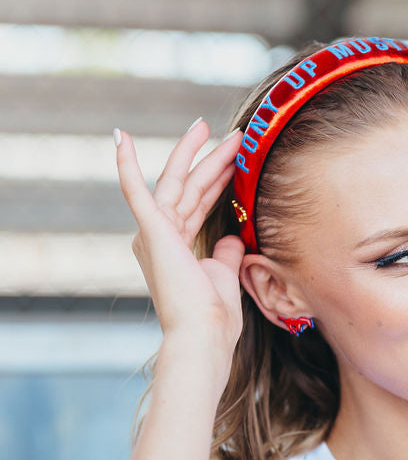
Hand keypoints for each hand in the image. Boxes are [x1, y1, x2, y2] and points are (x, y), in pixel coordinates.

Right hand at [115, 118, 245, 358]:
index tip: (236, 158)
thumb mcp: (224, 275)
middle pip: (190, 187)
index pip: (199, 204)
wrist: (202, 334)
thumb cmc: (212, 317)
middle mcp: (160, 237)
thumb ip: (226, 253)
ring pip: (177, 182)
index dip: (218, 180)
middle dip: (211, 159)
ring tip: (210, 125)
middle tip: (232, 134)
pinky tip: (120, 136)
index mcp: (175, 248)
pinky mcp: (151, 230)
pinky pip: (135, 191)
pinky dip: (126, 164)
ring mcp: (154, 232)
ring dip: (196, 154)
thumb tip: (232, 235)